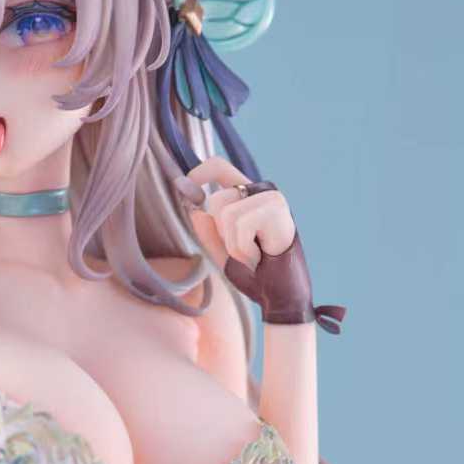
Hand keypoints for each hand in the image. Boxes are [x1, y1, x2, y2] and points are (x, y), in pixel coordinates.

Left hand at [176, 157, 343, 333]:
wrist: (279, 297)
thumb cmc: (254, 274)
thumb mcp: (222, 252)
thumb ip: (207, 231)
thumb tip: (194, 208)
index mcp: (247, 196)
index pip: (219, 167)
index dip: (198, 173)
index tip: (184, 186)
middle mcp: (260, 191)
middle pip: (217, 199)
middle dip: (221, 234)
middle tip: (244, 251)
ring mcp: (271, 197)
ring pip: (226, 214)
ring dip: (234, 246)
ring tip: (254, 255)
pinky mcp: (277, 207)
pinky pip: (240, 225)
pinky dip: (244, 249)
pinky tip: (261, 256)